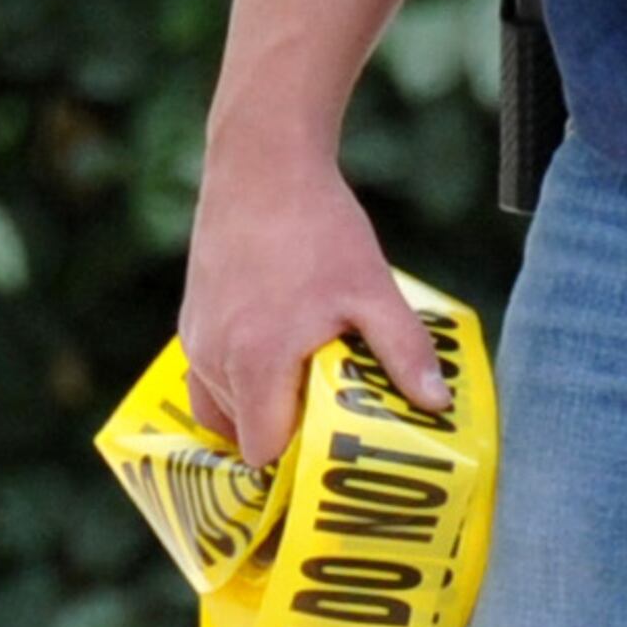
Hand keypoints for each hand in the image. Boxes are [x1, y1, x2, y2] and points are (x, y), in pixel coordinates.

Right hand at [178, 145, 446, 465]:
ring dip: (259, 411)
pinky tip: (274, 364)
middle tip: (328, 420)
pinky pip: (208, 380)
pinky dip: (237, 386)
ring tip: (304, 386)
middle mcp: (215, 358)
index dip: (296, 460)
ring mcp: (196, 340)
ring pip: (222, 411)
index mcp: (256, 361)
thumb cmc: (318, 226)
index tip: (330, 451)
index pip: (263, 452)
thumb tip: (436, 403)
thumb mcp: (373, 288)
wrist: (262, 165)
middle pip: (242, 437)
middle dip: (283, 436)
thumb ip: (404, 350)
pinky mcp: (190, 322)